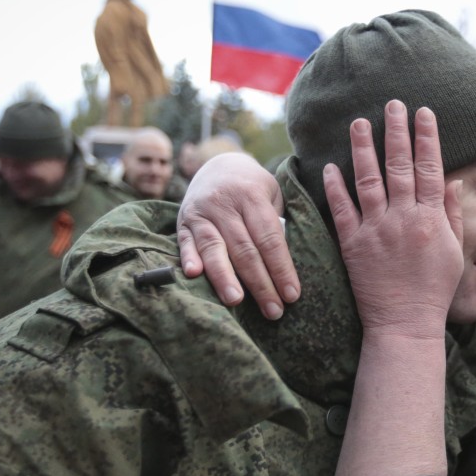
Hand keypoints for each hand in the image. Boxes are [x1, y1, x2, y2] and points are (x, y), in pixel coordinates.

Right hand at [176, 152, 299, 319]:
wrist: (218, 165)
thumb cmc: (253, 189)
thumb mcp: (271, 195)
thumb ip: (275, 224)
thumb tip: (283, 266)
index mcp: (252, 195)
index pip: (270, 238)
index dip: (281, 268)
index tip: (292, 295)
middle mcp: (224, 203)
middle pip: (244, 249)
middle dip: (260, 283)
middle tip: (273, 310)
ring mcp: (201, 212)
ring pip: (214, 248)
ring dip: (224, 277)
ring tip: (235, 300)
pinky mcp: (183, 221)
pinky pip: (185, 242)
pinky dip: (188, 258)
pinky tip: (194, 275)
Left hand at [324, 100, 462, 336]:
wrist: (404, 323)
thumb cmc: (433, 290)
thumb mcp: (453, 251)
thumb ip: (449, 214)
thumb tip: (451, 179)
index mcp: (430, 219)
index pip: (430, 168)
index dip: (427, 137)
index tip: (423, 112)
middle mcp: (403, 219)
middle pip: (400, 166)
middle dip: (396, 131)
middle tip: (392, 103)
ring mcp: (376, 230)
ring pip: (368, 180)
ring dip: (363, 148)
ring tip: (359, 122)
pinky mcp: (353, 245)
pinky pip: (342, 210)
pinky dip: (335, 187)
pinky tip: (331, 166)